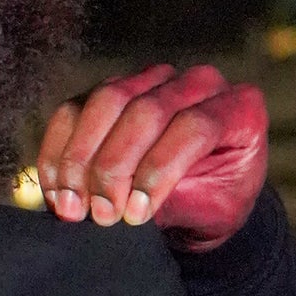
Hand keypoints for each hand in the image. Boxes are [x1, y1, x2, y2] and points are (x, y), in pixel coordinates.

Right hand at [36, 63, 267, 249]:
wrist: (202, 196)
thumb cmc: (215, 201)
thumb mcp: (215, 210)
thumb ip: (180, 199)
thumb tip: (124, 206)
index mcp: (238, 108)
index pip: (193, 126)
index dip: (158, 171)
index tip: (135, 214)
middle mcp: (197, 84)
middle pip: (144, 110)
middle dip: (113, 167)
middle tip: (100, 215)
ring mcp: (151, 81)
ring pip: (105, 100)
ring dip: (79, 158)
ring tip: (72, 206)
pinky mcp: (111, 91)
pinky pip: (74, 110)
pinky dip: (59, 153)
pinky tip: (56, 191)